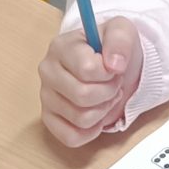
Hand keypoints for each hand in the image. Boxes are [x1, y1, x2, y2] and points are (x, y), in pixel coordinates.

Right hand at [39, 15, 141, 148]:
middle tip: (112, 84)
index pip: (88, 69)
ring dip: (103, 110)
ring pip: (81, 118)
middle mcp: (47, 71)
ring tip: (105, 96)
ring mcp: (46, 97)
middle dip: (108, 92)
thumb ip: (120, 40)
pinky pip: (72, 137)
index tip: (113, 68)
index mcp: (61, 47)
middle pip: (83, 96)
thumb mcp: (122, 31)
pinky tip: (96, 114)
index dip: (109, 73)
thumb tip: (114, 65)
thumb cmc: (111, 50)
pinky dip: (91, 130)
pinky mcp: (50, 119)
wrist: (111, 66)